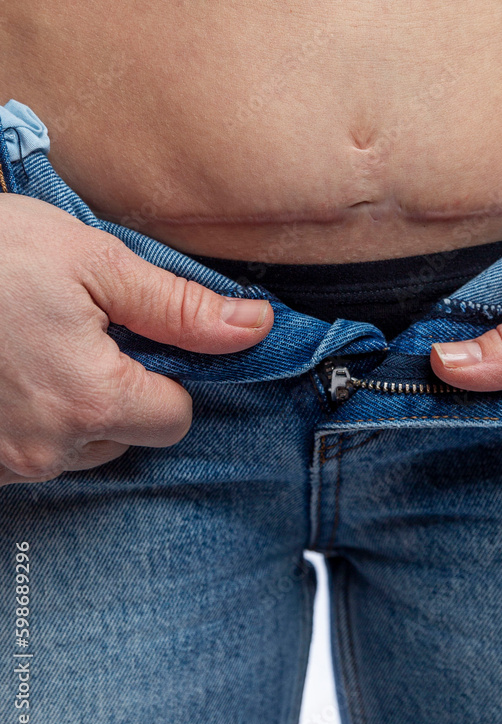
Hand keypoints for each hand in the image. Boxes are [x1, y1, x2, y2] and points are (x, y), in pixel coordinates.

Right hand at [0, 195, 272, 485]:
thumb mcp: (95, 261)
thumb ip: (180, 307)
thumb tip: (254, 328)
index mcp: (91, 401)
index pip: (175, 417)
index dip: (168, 374)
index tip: (137, 336)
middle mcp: (48, 448)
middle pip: (127, 434)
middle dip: (120, 388)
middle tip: (82, 331)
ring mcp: (4, 462)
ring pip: (78, 446)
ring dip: (74, 404)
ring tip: (39, 345)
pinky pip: (31, 451)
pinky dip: (32, 416)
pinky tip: (11, 369)